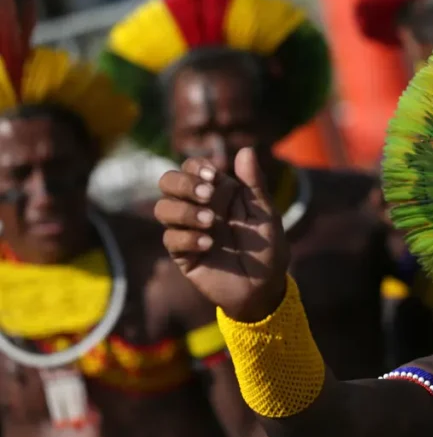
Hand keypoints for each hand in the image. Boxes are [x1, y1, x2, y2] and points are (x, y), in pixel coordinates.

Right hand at [154, 149, 290, 321]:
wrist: (264, 287)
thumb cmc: (267, 248)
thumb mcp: (265, 214)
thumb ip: (255, 184)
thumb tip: (247, 150)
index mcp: (218, 193)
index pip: (191, 168)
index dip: (195, 167)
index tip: (214, 176)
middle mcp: (198, 207)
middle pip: (168, 183)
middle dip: (183, 184)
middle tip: (207, 195)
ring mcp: (188, 230)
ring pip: (163, 209)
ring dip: (184, 211)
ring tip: (211, 222)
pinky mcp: (183, 254)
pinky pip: (171, 239)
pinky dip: (188, 238)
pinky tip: (208, 244)